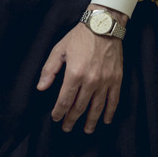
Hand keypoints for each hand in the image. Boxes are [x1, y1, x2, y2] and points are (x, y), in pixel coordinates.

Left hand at [36, 9, 124, 133]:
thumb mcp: (59, 49)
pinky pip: (113, 100)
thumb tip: (41, 88)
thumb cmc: (79, 37)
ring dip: (90, 121)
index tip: (56, 118)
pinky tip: (105, 120)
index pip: (65, 100)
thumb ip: (50, 70)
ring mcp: (105, 81)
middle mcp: (90, 81)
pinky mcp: (116, 79)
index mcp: (74, 73)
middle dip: (72, 119)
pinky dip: (109, 112)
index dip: (59, 112)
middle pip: (80, 107)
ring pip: (96, 107)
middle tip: (67, 127)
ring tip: (86, 130)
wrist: (103, 25)